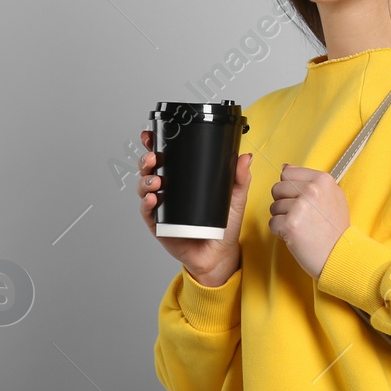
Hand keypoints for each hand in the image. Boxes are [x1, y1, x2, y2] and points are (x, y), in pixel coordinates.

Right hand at [135, 129, 252, 287]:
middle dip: (146, 160)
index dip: (155, 145)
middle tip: (153, 157)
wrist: (220, 253)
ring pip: (144, 188)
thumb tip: (245, 157)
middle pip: (150, 170)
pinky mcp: (158, 225)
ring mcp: (162, 207)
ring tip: (157, 181)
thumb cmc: (225, 225)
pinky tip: (154, 199)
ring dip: (146, 181)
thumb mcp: (235, 198)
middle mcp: (170, 190)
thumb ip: (240, 178)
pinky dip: (147, 203)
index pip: (167, 158)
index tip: (150, 136)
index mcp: (184, 179)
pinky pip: (147, 212)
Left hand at [269, 164, 350, 279]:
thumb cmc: (335, 228)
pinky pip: (273, 223)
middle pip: (277, 188)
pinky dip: (280, 232)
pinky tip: (296, 235)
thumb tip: (285, 167)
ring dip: (282, 218)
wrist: (340, 254)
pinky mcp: (290, 224)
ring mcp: (300, 207)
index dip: (290, 188)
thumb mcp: (332, 196)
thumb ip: (310, 180)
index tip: (300, 199)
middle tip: (300, 215)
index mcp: (322, 180)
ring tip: (301, 226)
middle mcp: (311, 190)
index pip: (288, 173)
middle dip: (283, 202)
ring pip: (274, 206)